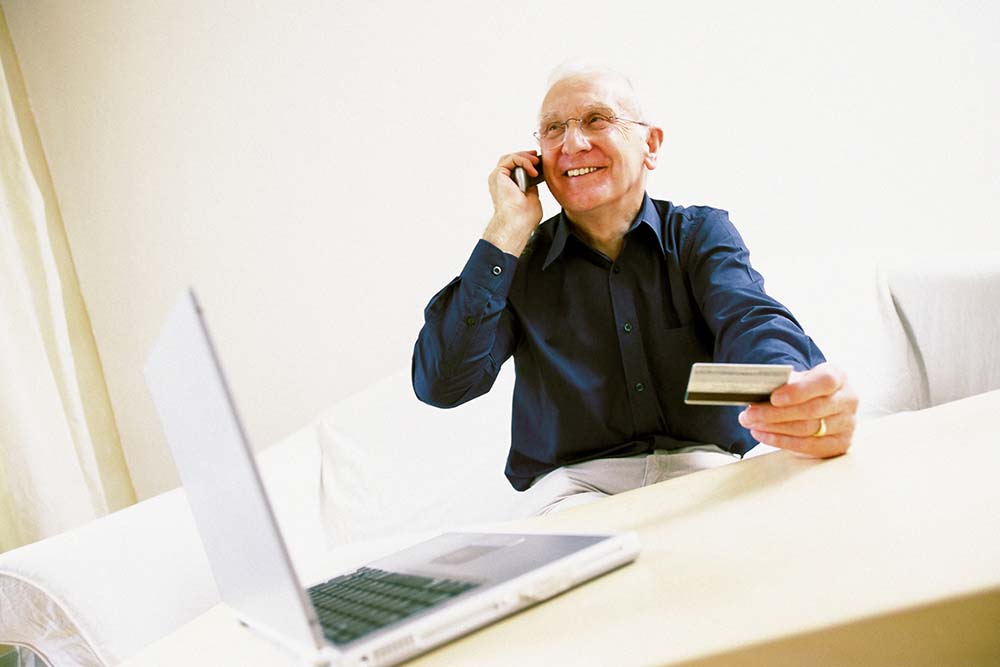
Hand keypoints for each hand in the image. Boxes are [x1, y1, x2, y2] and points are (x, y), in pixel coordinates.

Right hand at [483, 151, 542, 255]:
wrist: (517, 222)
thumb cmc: (523, 217)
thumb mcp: (532, 197)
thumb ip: (531, 186)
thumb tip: (535, 178)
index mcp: (506, 187)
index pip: (514, 167)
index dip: (526, 162)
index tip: (539, 162)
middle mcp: (500, 182)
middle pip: (511, 160)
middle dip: (525, 156)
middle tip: (537, 158)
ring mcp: (498, 178)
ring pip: (510, 157)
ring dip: (525, 157)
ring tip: (536, 163)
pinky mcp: (498, 175)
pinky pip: (511, 159)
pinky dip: (524, 161)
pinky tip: (532, 169)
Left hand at [738, 362, 857, 456]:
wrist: (820, 404)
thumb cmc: (805, 390)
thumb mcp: (797, 380)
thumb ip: (783, 383)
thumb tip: (756, 390)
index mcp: (838, 377)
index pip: (823, 382)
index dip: (798, 391)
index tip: (773, 398)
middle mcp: (848, 399)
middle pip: (811, 410)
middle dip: (775, 413)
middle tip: (749, 414)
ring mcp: (847, 423)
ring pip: (807, 429)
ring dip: (774, 428)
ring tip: (751, 423)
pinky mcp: (840, 443)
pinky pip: (808, 445)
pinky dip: (781, 441)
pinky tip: (763, 435)